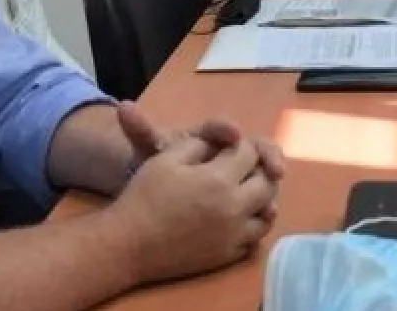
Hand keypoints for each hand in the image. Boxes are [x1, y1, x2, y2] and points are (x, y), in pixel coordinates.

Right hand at [108, 133, 278, 283]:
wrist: (128, 244)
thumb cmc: (144, 197)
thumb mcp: (166, 158)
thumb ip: (201, 144)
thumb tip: (227, 141)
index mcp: (218, 179)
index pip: (250, 154)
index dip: (242, 146)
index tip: (230, 148)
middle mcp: (233, 207)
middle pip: (267, 183)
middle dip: (259, 170)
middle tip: (243, 168)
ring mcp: (233, 235)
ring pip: (267, 213)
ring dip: (262, 198)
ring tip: (246, 191)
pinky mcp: (227, 256)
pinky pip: (255, 238)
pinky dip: (253, 224)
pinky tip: (238, 217)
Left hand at [118, 102, 285, 183]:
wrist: (162, 187)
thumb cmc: (159, 165)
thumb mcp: (148, 149)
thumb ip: (140, 130)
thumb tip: (123, 106)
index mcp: (206, 136)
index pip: (220, 127)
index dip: (226, 129)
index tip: (233, 134)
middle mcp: (228, 150)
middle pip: (254, 146)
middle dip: (265, 153)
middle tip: (274, 166)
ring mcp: (239, 171)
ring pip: (265, 167)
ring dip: (272, 174)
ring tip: (274, 186)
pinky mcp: (244, 193)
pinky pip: (262, 192)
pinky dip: (268, 198)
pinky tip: (268, 210)